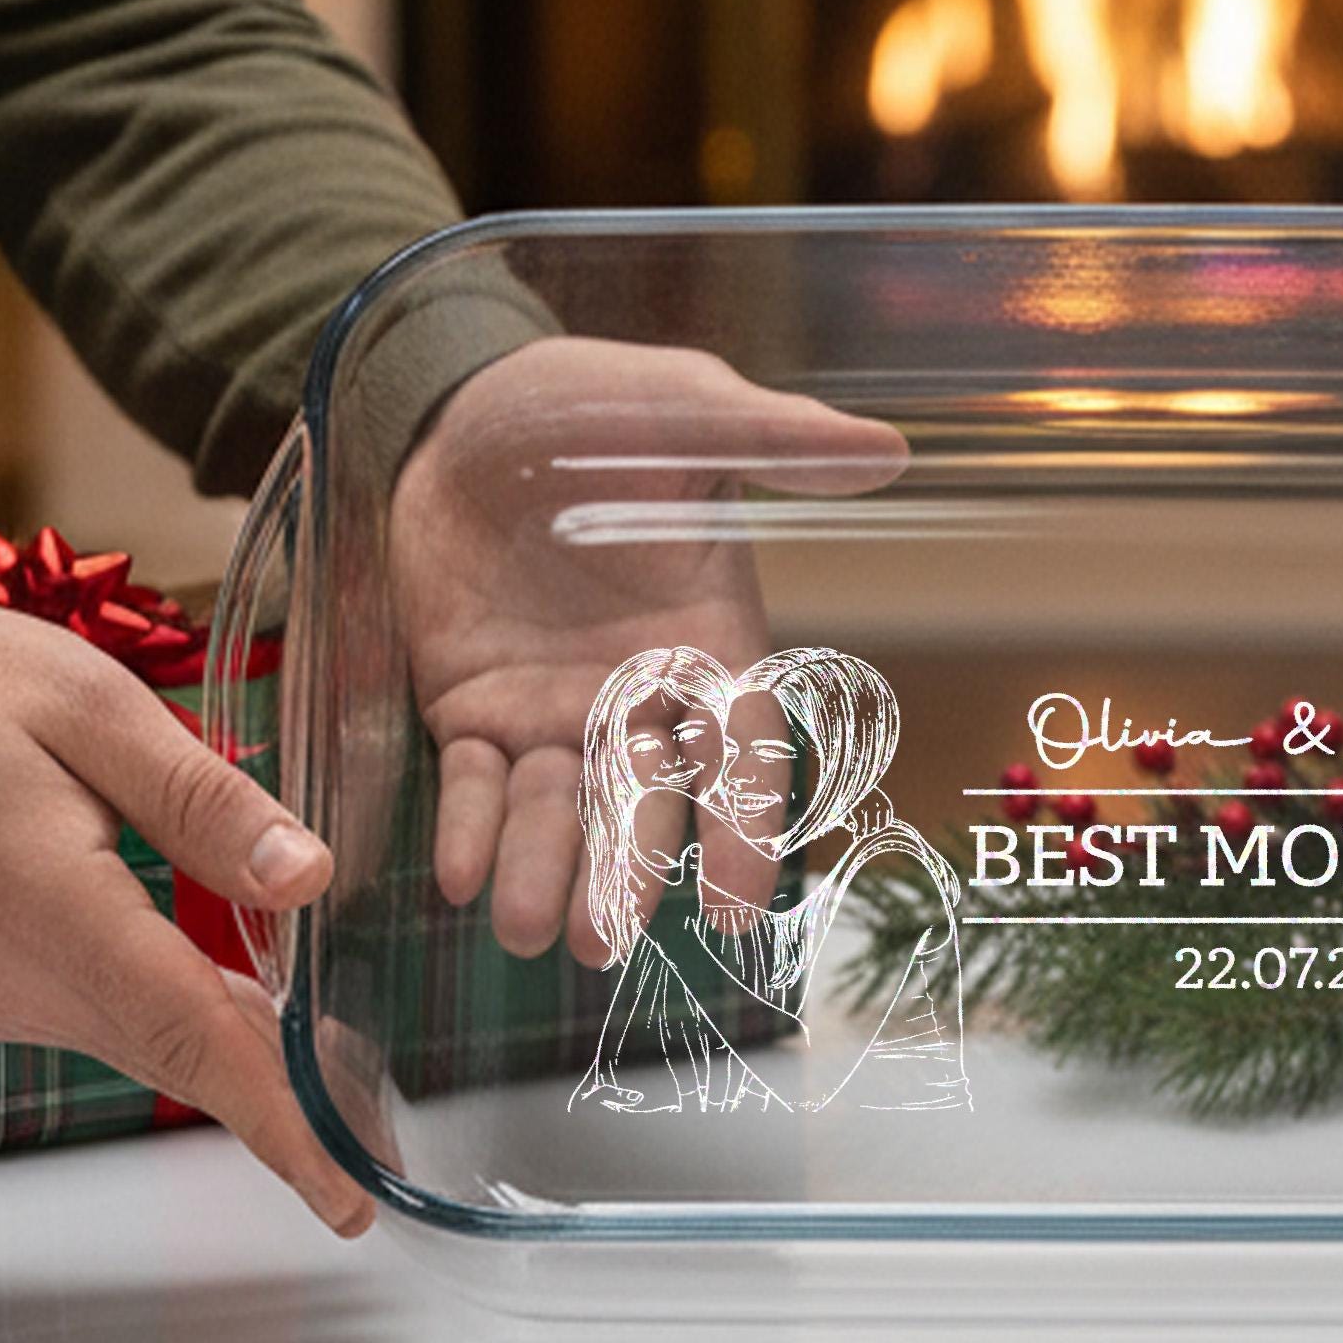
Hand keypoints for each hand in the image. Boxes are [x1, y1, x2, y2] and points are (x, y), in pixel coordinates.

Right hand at [0, 603, 366, 1232]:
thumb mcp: (89, 708)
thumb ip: (204, 800)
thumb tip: (310, 877)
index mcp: (53, 911)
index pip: (193, 1038)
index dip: (279, 1122)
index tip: (342, 1194)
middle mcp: (25, 977)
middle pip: (186, 1062)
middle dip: (292, 1114)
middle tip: (385, 1148)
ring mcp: (8, 985)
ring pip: (159, 1047)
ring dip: (253, 1075)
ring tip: (354, 1099)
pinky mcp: (7, 972)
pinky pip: (126, 1018)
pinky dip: (204, 1032)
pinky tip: (268, 1025)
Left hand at [389, 337, 907, 962]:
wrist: (457, 406)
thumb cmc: (588, 405)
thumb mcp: (682, 411)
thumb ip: (774, 439)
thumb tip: (886, 451)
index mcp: (710, 639)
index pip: (742, 748)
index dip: (746, 825)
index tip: (743, 904)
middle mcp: (639, 693)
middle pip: (647, 799)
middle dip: (628, 869)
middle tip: (606, 937)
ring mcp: (554, 709)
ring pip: (560, 808)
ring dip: (545, 869)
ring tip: (528, 929)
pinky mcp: (473, 706)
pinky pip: (475, 781)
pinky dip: (468, 826)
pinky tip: (456, 872)